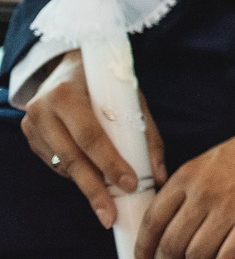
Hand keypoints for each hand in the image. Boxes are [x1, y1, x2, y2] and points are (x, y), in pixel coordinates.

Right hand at [21, 49, 166, 229]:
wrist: (69, 66)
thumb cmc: (106, 82)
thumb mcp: (130, 97)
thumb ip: (145, 133)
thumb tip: (158, 175)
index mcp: (67, 93)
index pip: (90, 136)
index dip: (110, 162)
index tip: (129, 184)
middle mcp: (43, 110)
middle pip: (73, 158)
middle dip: (95, 190)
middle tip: (111, 215)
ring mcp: (33, 125)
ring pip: (63, 165)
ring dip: (87, 187)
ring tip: (106, 206)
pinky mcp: (30, 137)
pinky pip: (57, 163)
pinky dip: (77, 174)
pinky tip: (92, 181)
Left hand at [137, 102, 234, 258]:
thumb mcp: (216, 159)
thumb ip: (192, 187)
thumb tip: (172, 222)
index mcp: (190, 174)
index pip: (152, 221)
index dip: (143, 248)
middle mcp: (204, 192)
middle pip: (170, 245)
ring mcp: (230, 207)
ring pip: (195, 255)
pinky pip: (227, 257)